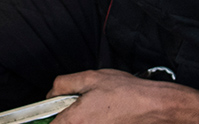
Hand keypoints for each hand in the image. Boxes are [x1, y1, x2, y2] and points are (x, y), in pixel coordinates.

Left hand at [49, 70, 198, 123]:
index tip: (45, 111)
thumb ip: (63, 84)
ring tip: (93, 105)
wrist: (154, 106)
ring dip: (77, 117)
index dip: (44, 118)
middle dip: (62, 116)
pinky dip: (90, 120)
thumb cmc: (126, 93)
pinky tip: (102, 110)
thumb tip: (50, 93)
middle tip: (72, 102)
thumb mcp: (89, 78)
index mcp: (73, 121)